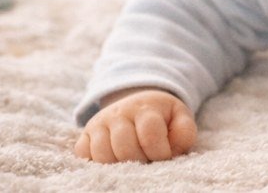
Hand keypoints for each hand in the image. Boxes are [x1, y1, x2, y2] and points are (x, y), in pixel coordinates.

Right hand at [74, 88, 196, 162]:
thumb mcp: (180, 118)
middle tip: (147, 159)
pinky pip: (83, 154)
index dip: (160, 152)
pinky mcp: (85, 134)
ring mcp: (99, 123)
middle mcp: (119, 113)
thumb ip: (184, 132)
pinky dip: (96, 162)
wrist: (139, 103)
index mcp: (146, 108)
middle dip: (140, 160)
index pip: (150, 134)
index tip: (165, 156)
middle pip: (124, 147)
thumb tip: (173, 150)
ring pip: (102, 154)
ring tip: (132, 160)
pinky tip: (113, 159)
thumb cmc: (162, 117)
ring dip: (119, 164)